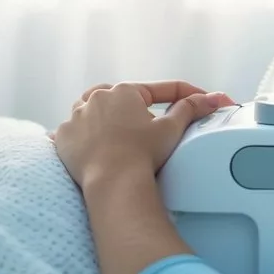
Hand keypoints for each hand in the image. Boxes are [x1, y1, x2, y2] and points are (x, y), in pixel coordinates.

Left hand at [53, 81, 235, 188]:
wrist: (112, 183)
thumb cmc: (143, 153)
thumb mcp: (171, 129)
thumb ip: (190, 108)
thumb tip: (211, 98)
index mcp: (124, 91)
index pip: (159, 90)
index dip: (185, 95)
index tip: (202, 101)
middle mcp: (95, 98)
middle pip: (120, 96)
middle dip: (134, 104)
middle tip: (149, 118)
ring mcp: (74, 118)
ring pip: (92, 110)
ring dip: (104, 116)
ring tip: (118, 130)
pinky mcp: (62, 138)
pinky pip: (73, 131)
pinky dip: (83, 135)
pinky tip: (91, 143)